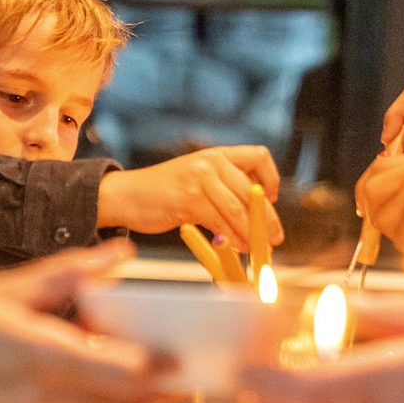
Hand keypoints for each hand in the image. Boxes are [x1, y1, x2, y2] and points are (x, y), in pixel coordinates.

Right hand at [0, 240, 187, 402]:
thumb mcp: (3, 288)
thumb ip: (67, 274)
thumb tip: (119, 254)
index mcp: (40, 354)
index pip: (125, 374)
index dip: (165, 371)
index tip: (191, 356)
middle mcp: (41, 396)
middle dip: (164, 394)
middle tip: (193, 374)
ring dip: (134, 401)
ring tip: (158, 375)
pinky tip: (99, 377)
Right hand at [97, 146, 282, 250]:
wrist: (127, 195)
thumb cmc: (163, 192)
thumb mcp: (197, 178)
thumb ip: (224, 188)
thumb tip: (257, 213)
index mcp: (217, 154)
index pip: (258, 156)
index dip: (271, 178)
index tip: (271, 199)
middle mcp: (211, 162)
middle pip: (252, 191)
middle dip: (268, 218)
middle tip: (276, 237)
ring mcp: (200, 180)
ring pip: (239, 210)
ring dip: (253, 233)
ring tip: (258, 247)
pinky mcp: (190, 200)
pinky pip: (222, 223)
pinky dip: (234, 238)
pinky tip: (237, 247)